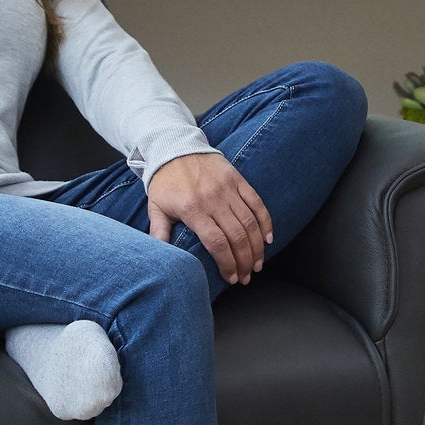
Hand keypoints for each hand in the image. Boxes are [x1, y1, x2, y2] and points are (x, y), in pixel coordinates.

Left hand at [146, 149, 270, 284]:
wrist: (174, 146)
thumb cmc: (165, 181)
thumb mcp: (156, 208)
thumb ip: (158, 233)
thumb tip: (160, 258)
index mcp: (193, 209)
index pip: (217, 242)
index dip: (227, 263)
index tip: (231, 277)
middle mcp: (213, 200)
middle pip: (237, 236)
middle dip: (244, 261)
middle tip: (246, 276)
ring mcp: (228, 189)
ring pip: (250, 223)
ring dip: (257, 247)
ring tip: (257, 264)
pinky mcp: (238, 180)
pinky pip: (257, 203)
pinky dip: (265, 222)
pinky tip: (268, 239)